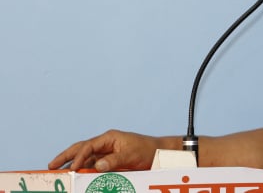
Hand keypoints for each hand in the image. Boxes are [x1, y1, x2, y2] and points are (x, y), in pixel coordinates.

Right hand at [48, 130, 164, 171]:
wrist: (158, 154)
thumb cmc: (146, 150)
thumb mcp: (131, 155)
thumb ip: (114, 160)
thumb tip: (97, 165)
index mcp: (109, 138)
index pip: (88, 146)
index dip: (78, 157)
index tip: (72, 168)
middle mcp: (105, 144)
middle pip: (81, 149)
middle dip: (66, 156)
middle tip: (51, 166)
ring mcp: (105, 152)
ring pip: (85, 158)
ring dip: (73, 165)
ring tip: (59, 174)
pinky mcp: (108, 161)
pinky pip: (92, 166)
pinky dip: (83, 171)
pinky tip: (77, 177)